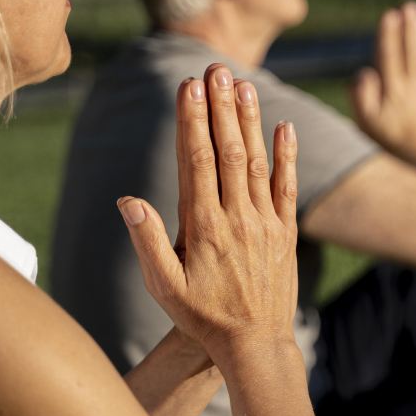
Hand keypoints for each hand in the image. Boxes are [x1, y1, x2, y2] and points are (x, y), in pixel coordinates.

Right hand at [117, 63, 299, 360]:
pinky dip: (286, 156)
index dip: (192, 121)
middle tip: (215, 69)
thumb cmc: (203, 318)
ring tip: (243, 84)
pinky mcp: (286, 232)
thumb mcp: (165, 287)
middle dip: (220, 107)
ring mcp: (265, 223)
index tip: (188, 87)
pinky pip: (287, 187)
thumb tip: (128, 200)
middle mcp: (237, 218)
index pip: (195, 161)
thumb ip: (148, 242)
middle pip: (227, 151)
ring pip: (256, 161)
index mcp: (204, 227)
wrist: (256, 346)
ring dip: (250, 121)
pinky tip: (283, 127)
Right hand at [349, 0, 415, 157]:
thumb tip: (365, 71)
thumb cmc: (384, 139)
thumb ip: (361, 95)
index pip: (389, 58)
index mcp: (392, 93)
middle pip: (410, 53)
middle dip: (409, 28)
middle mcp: (412, 90)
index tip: (389, 15)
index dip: (389, 36)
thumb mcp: (364, 121)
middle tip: (409, 7)